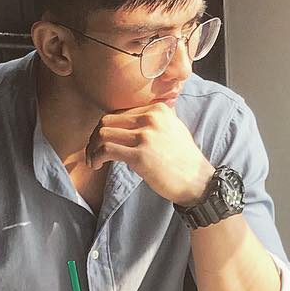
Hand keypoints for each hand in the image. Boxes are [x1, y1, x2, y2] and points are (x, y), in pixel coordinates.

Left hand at [86, 101, 214, 205]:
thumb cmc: (183, 159)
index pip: (119, 113)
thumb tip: (132, 119)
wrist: (197, 181)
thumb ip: (156, 120)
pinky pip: (107, 150)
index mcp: (157, 109)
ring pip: (103, 133)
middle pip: (107, 120)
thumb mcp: (174, 128)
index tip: (101, 142)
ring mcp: (145, 136)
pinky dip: (96, 157)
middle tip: (92, 152)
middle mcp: (151, 118)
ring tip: (93, 161)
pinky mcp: (140, 155)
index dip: (105, 127)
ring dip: (92, 148)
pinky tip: (97, 165)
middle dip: (94, 137)